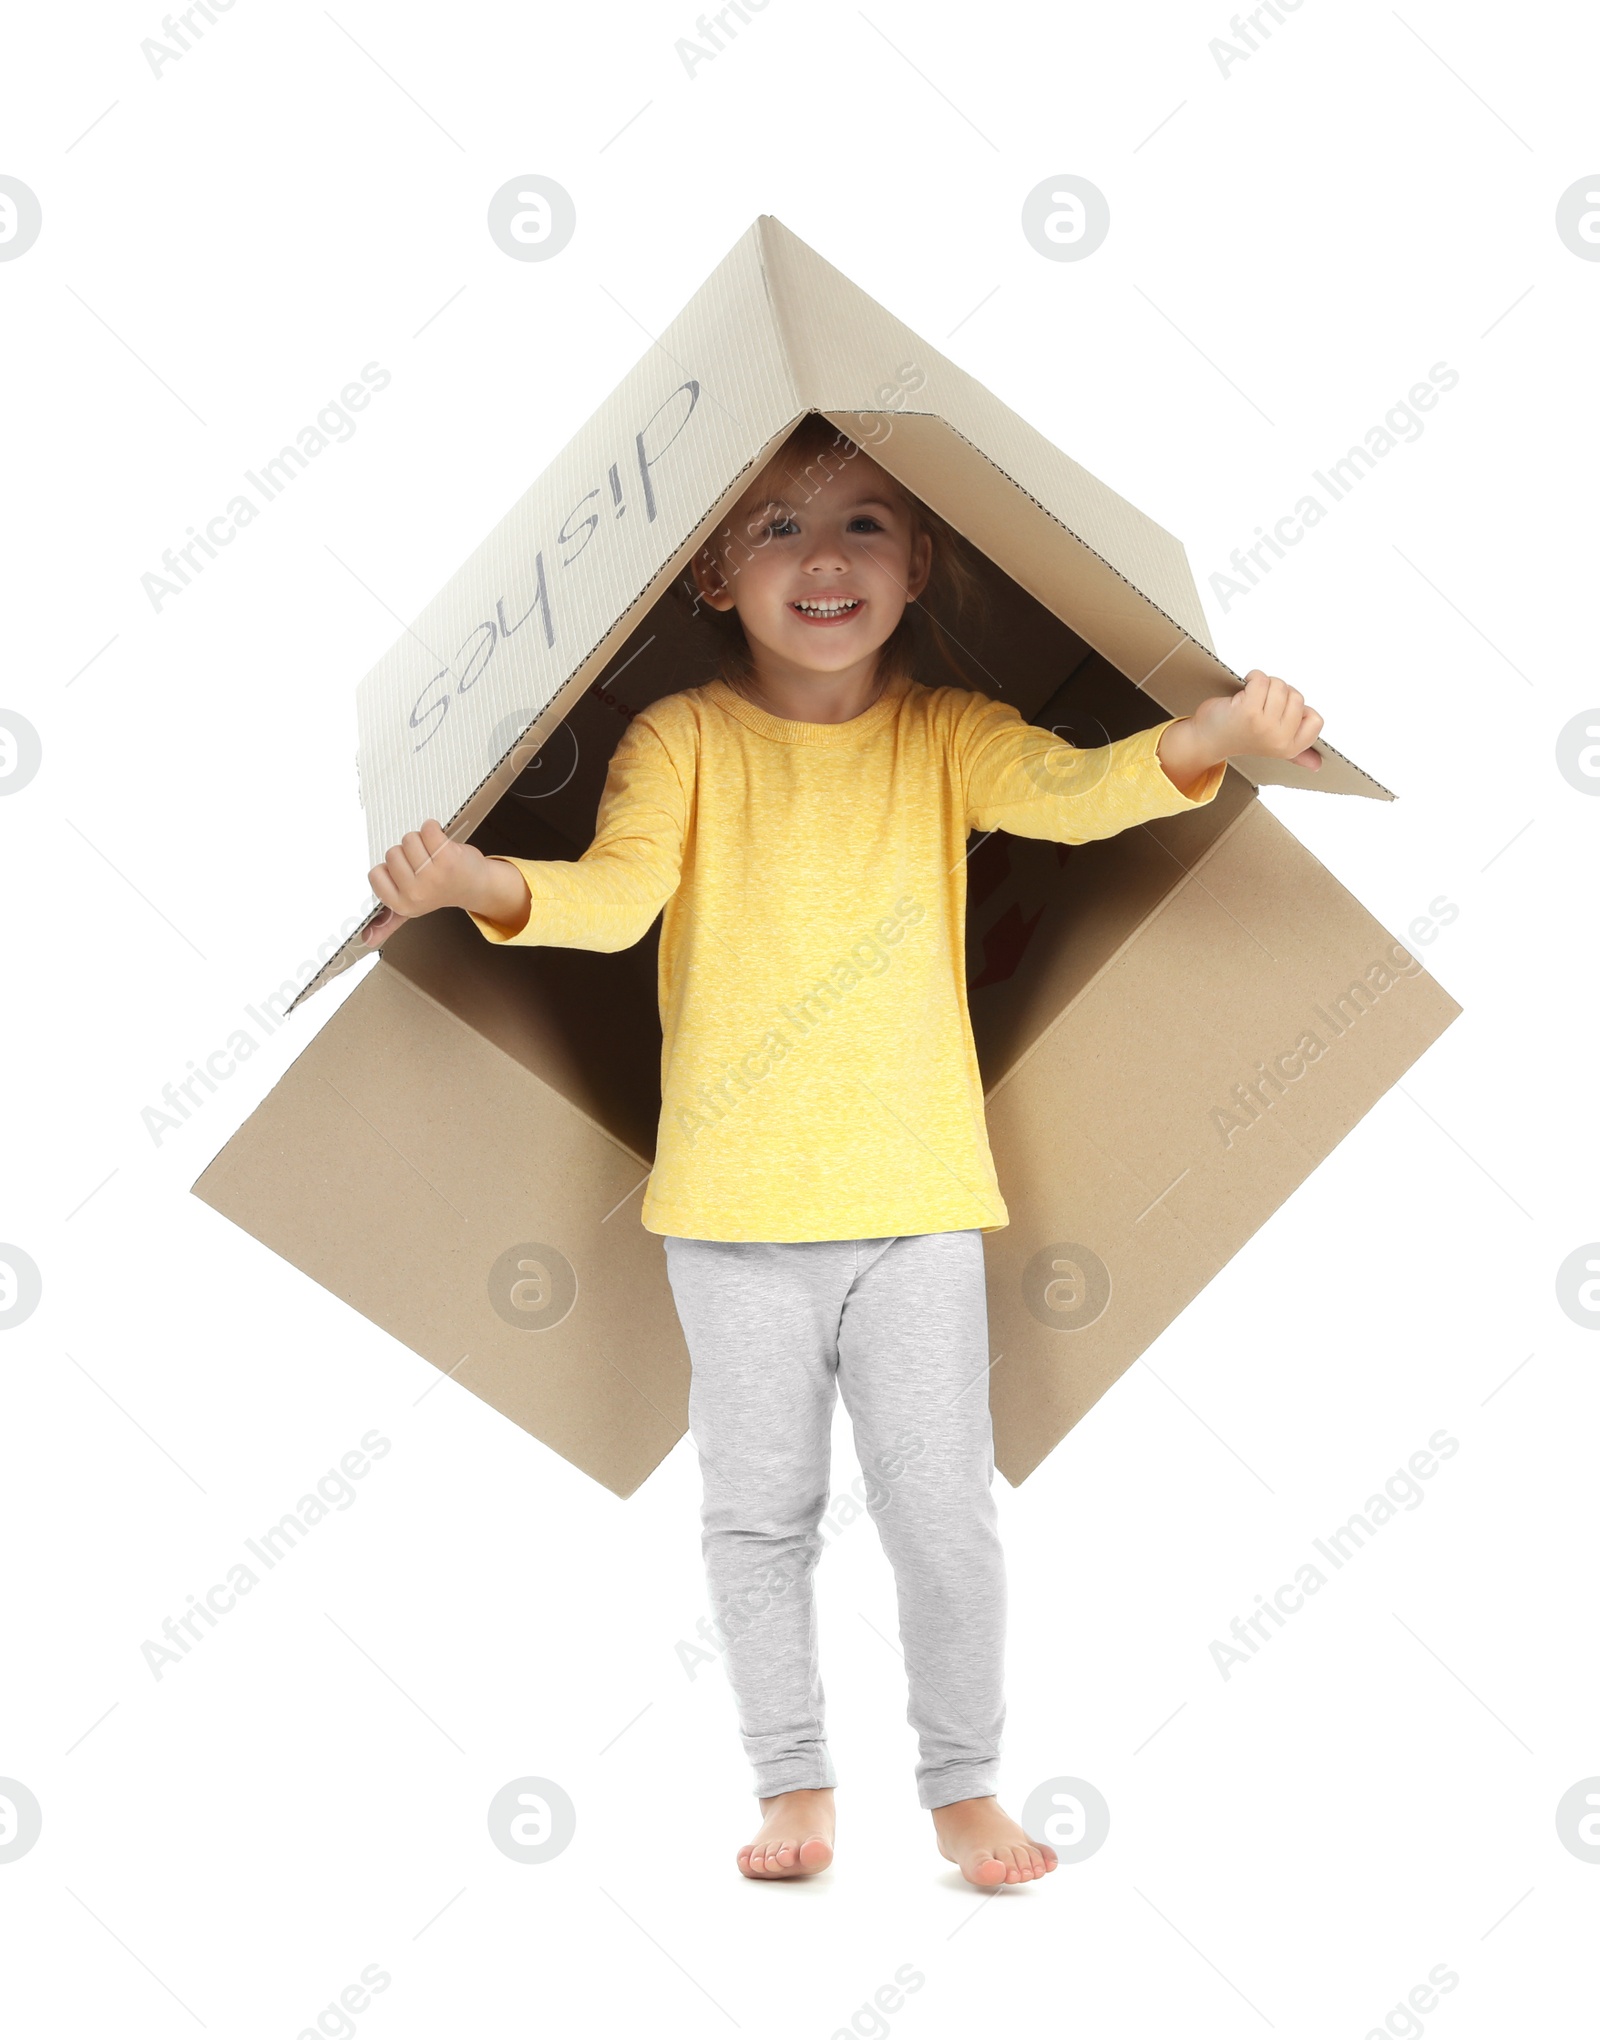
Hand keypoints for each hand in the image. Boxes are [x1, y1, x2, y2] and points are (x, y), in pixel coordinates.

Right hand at [362, 820, 528, 945]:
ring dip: (422, 841)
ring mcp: (432, 875)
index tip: (407, 876)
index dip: (390, 868)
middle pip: (392, 853)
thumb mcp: (412, 909)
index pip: (375, 873)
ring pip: (408, 839)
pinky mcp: (447, 857)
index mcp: (402, 905)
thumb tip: (367, 939)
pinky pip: (427, 829)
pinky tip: (441, 843)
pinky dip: (434, 829)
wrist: (477, 886)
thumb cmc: (442, 891)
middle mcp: (416, 893)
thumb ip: (388, 921)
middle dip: (407, 854)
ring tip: (434, 856)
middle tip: (425, 865)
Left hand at [1158, 669, 1323, 793]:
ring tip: (1250, 698)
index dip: (1299, 709)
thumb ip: (1296, 754)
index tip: (1279, 714)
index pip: (1316, 720)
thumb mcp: (1271, 748)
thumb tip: (1317, 765)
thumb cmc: (1239, 737)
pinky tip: (1244, 687)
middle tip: (1260, 705)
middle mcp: (1280, 739)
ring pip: (1280, 686)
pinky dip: (1253, 677)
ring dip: (1264, 684)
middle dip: (1279, 693)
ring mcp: (1265, 725)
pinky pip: (1262, 680)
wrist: (1206, 740)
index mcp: (1290, 748)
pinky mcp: (1248, 711)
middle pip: (1297, 696)